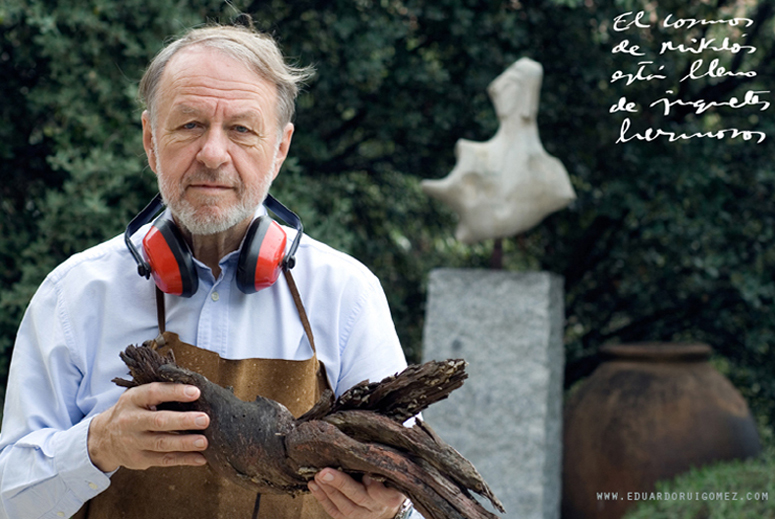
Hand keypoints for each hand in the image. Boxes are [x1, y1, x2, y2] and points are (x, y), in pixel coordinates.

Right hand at [88, 382, 209, 471]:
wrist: (103, 438)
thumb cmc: (132, 412)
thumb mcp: (138, 397)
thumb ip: (161, 394)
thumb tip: (197, 392)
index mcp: (132, 399)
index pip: (154, 392)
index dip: (175, 392)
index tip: (196, 392)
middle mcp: (131, 420)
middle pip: (159, 421)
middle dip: (183, 421)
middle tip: (204, 419)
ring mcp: (134, 442)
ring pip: (162, 443)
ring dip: (185, 443)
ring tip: (204, 442)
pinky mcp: (139, 459)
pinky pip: (164, 460)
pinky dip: (184, 459)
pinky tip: (200, 458)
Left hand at [308, 468, 405, 518]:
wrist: (382, 503)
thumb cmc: (386, 479)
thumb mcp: (391, 470)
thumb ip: (381, 462)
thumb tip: (363, 443)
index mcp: (392, 495)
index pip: (387, 496)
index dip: (376, 489)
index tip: (366, 476)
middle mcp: (377, 507)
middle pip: (359, 497)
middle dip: (341, 484)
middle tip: (325, 472)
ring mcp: (363, 515)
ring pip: (345, 506)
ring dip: (329, 490)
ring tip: (317, 476)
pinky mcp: (350, 518)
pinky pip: (334, 512)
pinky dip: (322, 498)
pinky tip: (313, 485)